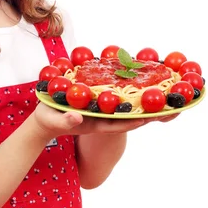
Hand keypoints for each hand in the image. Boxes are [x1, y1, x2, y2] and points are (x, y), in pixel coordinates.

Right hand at [33, 103, 178, 140]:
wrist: (43, 120)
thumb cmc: (47, 120)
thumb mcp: (53, 119)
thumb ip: (65, 120)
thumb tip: (78, 118)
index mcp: (92, 122)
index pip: (116, 124)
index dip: (132, 120)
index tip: (148, 118)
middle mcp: (100, 117)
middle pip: (125, 115)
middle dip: (144, 112)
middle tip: (164, 104)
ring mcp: (98, 111)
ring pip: (123, 107)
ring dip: (139, 102)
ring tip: (159, 93)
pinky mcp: (95, 104)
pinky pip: (114, 98)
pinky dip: (126, 93)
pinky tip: (135, 84)